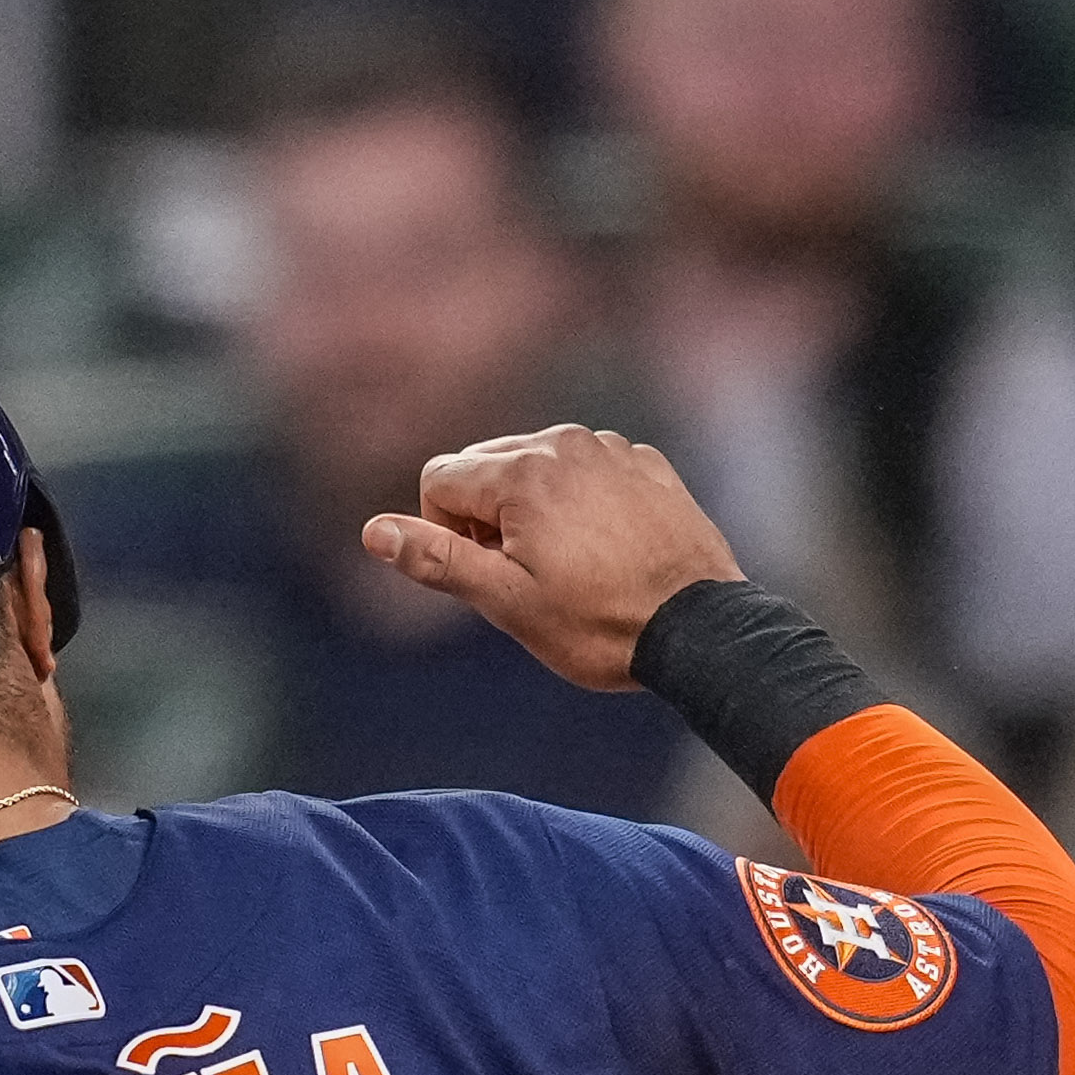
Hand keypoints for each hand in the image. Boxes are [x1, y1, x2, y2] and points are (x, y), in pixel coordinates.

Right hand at [360, 425, 744, 691]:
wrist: (700, 631)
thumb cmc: (599, 625)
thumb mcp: (507, 602)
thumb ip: (438, 560)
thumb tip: (374, 533)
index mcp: (521, 472)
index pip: (439, 479)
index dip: (444, 532)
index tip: (485, 573)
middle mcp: (564, 443)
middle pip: (486, 464)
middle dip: (486, 516)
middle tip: (525, 575)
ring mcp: (611, 449)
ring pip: (538, 465)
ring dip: (533, 509)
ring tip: (568, 567)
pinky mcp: (646, 465)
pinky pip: (589, 470)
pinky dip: (582, 502)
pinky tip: (606, 550)